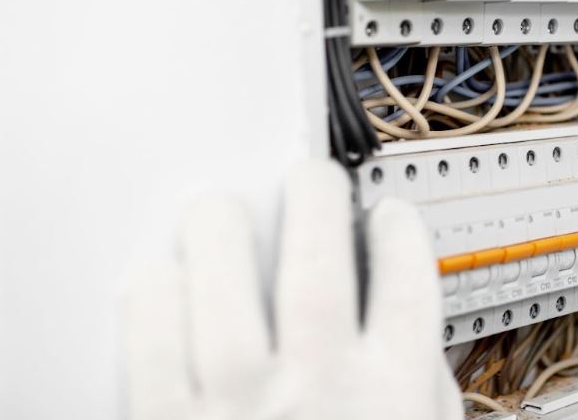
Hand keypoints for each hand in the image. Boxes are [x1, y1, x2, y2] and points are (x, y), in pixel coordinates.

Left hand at [122, 159, 460, 419]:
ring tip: (219, 209)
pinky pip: (152, 346)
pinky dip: (154, 300)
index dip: (396, 228)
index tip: (385, 217)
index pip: (406, 275)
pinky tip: (162, 277)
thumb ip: (425, 399)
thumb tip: (410, 338)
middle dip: (314, 198)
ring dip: (221, 231)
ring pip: (222, 287)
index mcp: (394, 395)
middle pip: (316, 258)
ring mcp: (239, 410)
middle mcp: (320, 390)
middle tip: (308, 179)